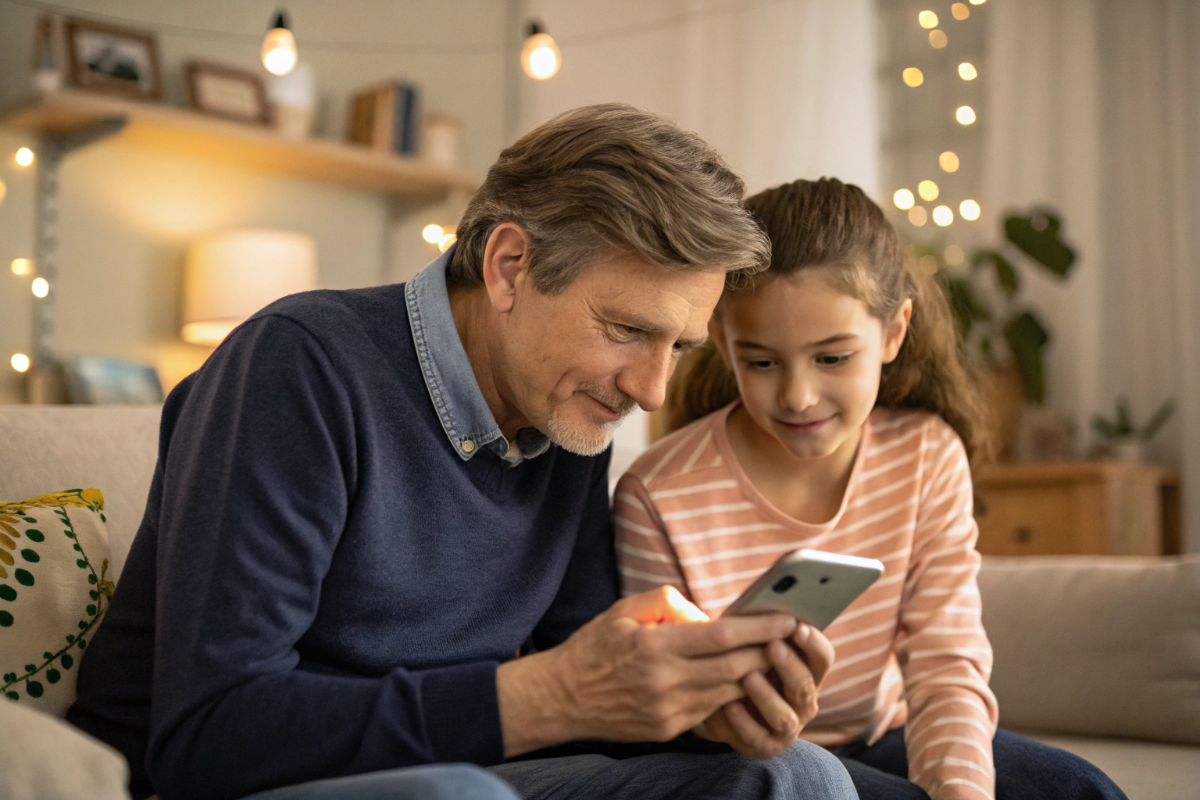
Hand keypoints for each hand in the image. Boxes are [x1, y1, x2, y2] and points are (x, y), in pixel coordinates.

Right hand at [495, 587, 796, 756]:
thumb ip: (666, 602)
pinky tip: (742, 681)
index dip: (760, 627)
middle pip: (735, 668)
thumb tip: (703, 612)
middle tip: (792, 638)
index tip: (787, 618)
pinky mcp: (669, 729)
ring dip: (756, 676)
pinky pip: (710, 710)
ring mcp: (668, 711)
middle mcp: (665, 681)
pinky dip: (730, 695)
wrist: (562, 698)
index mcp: (655, 646)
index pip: (723, 636)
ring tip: (775, 658)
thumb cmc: (594, 648)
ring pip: (728, 693)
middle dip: (768, 652)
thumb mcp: (623, 611)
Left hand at [694, 622, 833, 759]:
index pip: (823, 657)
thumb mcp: (749, 643)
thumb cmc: (739, 660)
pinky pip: (756, 737)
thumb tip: (760, 604)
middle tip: (771, 645)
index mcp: (808, 671)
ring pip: (784, 716)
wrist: (717, 701)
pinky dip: (742, 721)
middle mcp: (804, 702)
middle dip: (789, 664)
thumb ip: (760, 629)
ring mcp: (787, 728)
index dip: (813, 642)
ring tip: (748, 676)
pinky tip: (728, 704)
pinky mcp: (765, 746)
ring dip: (767, 695)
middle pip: (805, 685)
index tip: (797, 626)